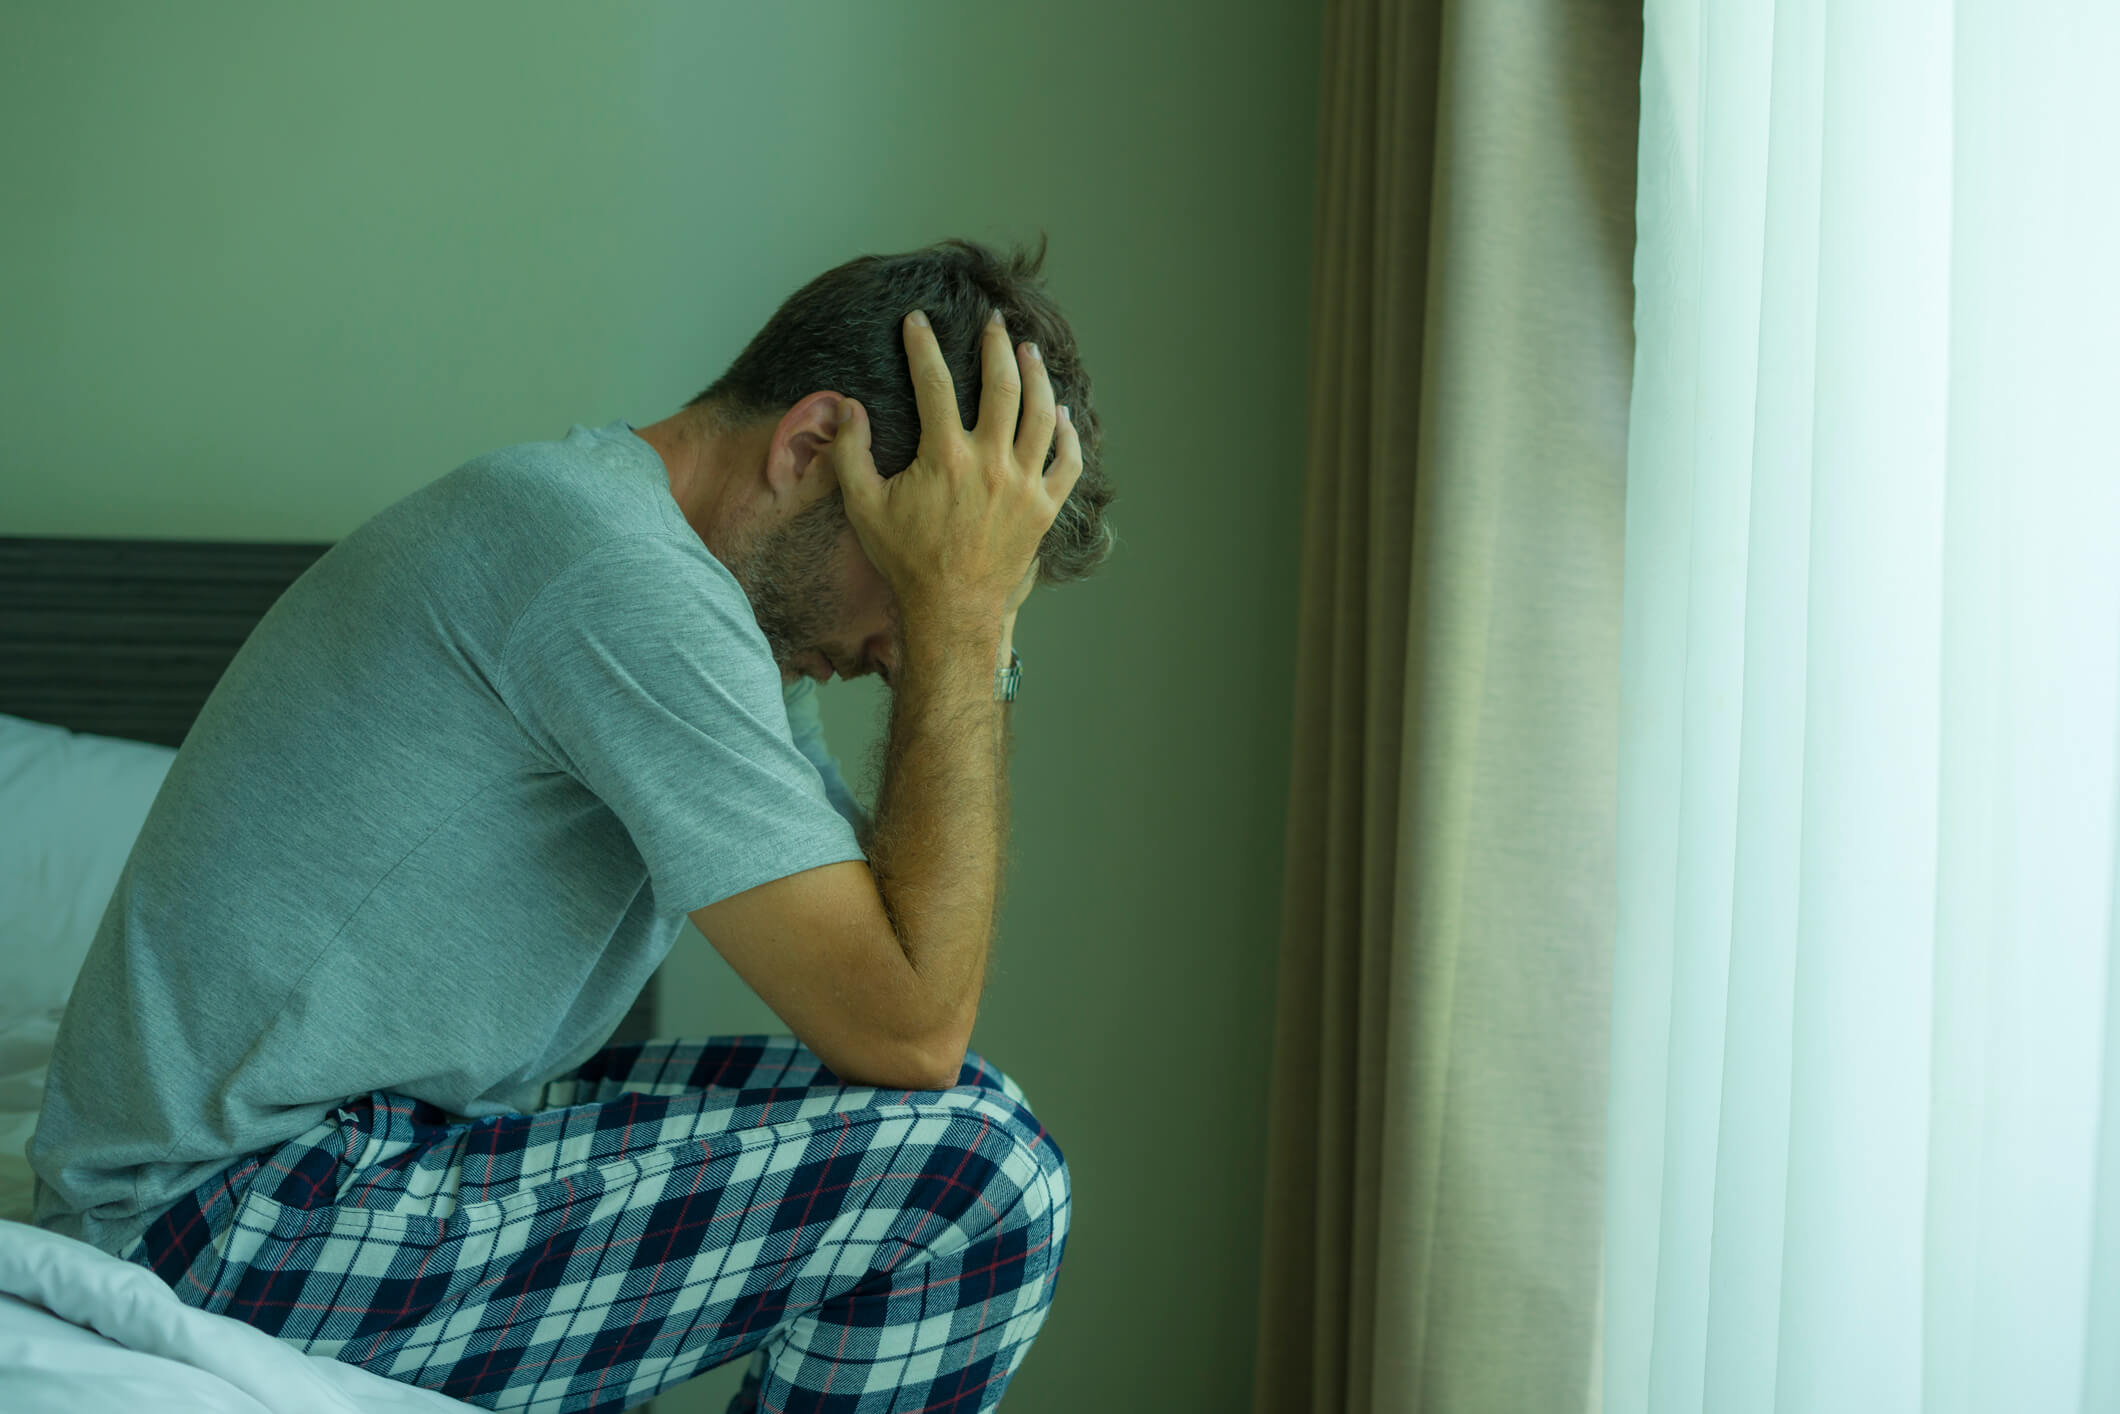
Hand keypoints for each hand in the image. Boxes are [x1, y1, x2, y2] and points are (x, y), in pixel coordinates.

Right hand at [826, 309, 1083, 625]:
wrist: (950, 609)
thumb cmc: (905, 559)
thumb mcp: (864, 506)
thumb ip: (850, 453)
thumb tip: (847, 407)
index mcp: (946, 457)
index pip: (935, 383)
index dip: (923, 346)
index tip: (918, 320)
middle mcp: (991, 463)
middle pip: (1002, 386)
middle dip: (997, 346)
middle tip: (994, 322)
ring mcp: (1024, 485)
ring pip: (1042, 415)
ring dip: (1038, 377)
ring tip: (1029, 351)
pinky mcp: (1044, 509)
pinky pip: (1068, 463)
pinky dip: (1068, 434)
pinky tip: (1061, 413)